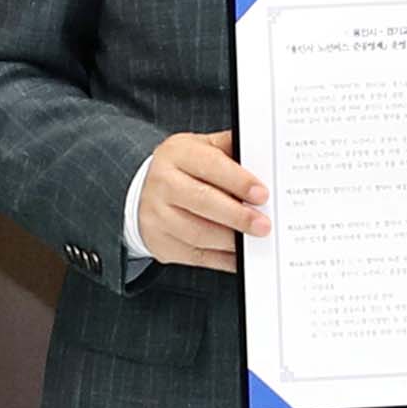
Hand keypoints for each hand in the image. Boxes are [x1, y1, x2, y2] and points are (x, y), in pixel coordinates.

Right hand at [134, 130, 266, 271]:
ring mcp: (157, 216)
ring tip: (252, 240)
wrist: (144, 192)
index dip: (238, 181)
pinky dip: (222, 259)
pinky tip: (239, 255)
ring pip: (198, 233)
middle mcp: (162, 183)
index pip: (210, 165)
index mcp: (176, 154)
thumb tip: (262, 156)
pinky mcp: (161, 243)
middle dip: (237, 216)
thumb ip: (230, 149)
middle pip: (202, 201)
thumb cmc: (182, 170)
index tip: (261, 194)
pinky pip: (195, 256)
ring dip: (230, 240)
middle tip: (263, 224)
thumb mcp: (202, 148)